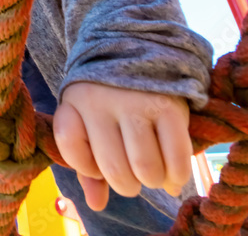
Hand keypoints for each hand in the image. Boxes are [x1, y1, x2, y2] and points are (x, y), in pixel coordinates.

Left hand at [53, 82, 191, 211]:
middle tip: (133, 173)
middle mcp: (103, 99)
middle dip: (127, 184)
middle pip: (116, 171)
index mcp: (76, 98)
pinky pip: (177, 161)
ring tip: (153, 170)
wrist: (141, 43)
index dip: (86, 165)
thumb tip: (96, 205)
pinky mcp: (169, 105)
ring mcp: (137, 102)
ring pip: (146, 171)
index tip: (97, 160)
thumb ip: (87, 164)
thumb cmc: (109, 93)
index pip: (69, 144)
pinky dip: (177, 176)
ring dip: (153, 181)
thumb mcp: (88, 118)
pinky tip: (173, 172)